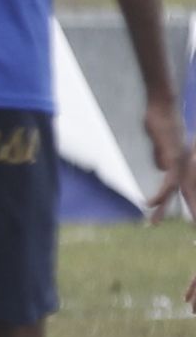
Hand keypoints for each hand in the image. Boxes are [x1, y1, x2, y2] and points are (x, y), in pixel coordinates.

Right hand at [141, 98, 192, 223]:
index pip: (182, 187)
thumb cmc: (160, 120)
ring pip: (176, 191)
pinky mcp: (173, 158)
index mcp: (179, 163)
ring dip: (165, 208)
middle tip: (184, 229)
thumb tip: (162, 168)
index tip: (180, 217)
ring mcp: (180, 162)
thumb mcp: (161, 142)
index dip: (186, 202)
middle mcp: (183, 165)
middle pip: (187, 193)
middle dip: (187, 211)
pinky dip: (159, 193)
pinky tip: (149, 203)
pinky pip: (167, 181)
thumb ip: (162, 156)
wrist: (163, 107)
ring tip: (154, 223)